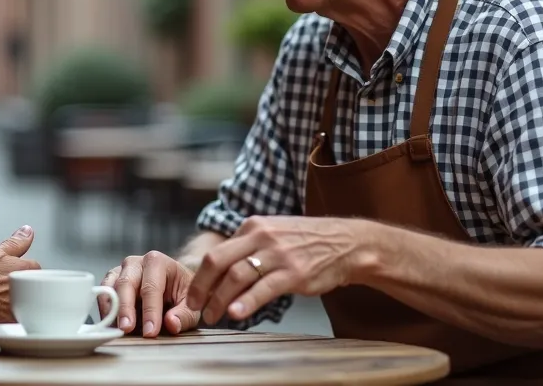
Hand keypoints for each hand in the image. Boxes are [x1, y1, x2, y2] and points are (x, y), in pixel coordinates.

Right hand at [0, 225, 40, 324]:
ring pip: (23, 302)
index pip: (33, 267)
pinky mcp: (10, 323)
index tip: (7, 269)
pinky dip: (6, 314)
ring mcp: (20, 308)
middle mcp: (28, 290)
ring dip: (13, 299)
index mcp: (27, 269)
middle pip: (30, 286)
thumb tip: (27, 232)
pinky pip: (14, 318)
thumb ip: (16, 242)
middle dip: (18, 284)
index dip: (18, 268)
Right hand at [99, 251, 200, 336]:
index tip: (151, 331)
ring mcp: (120, 271)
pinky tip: (111, 326)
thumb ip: (184, 315)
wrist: (171, 287)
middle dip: (126, 308)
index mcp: (157, 262)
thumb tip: (172, 323)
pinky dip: (105, 310)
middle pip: (126, 283)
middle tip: (127, 329)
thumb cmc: (181, 295)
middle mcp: (136, 263)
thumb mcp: (191, 306)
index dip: (151, 311)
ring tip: (116, 330)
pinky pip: (102, 294)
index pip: (152, 287)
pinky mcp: (110, 282)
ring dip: (111, 310)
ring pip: (110, 287)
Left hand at [186, 216, 378, 324]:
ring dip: (218, 300)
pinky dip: (245, 303)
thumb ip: (249, 247)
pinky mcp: (294, 273)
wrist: (348, 244)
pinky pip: (263, 289)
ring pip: (236, 276)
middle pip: (217, 261)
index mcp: (253, 226)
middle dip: (201, 287)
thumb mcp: (274, 233)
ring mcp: (278, 254)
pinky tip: (234, 314)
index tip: (196, 295)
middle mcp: (262, 236)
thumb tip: (222, 271)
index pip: (217, 252)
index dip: (202, 277)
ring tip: (212, 316)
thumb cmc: (308, 242)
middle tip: (194, 306)